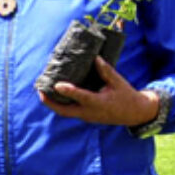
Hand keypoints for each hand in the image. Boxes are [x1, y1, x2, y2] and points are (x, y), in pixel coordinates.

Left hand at [41, 57, 161, 126]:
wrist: (135, 114)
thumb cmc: (127, 96)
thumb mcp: (118, 82)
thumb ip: (106, 71)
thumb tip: (95, 57)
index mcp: (99, 103)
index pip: (81, 97)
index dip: (68, 91)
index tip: (57, 85)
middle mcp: (90, 112)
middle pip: (64, 111)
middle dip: (50, 103)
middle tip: (39, 91)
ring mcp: (87, 116)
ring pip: (65, 112)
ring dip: (53, 104)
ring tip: (42, 92)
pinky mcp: (86, 117)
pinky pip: (70, 111)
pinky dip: (61, 104)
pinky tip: (55, 95)